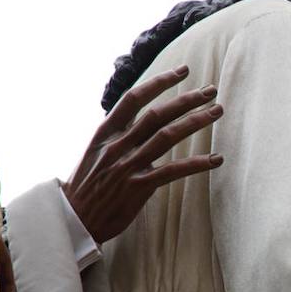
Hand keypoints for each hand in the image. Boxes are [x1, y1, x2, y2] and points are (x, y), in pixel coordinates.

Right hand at [61, 65, 223, 242]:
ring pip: (167, 136)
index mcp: (105, 133)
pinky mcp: (138, 187)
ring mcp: (127, 165)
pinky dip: (197, 163)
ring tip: (217, 112)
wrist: (72, 220)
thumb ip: (117, 136)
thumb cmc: (87, 187)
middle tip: (211, 91)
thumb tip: (136, 120)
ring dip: (195, 122)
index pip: (133, 98)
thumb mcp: (95, 153)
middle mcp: (117, 145)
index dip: (159, 82)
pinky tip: (216, 159)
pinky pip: (173, 171)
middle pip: (157, 114)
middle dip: (186, 99)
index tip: (182, 71)